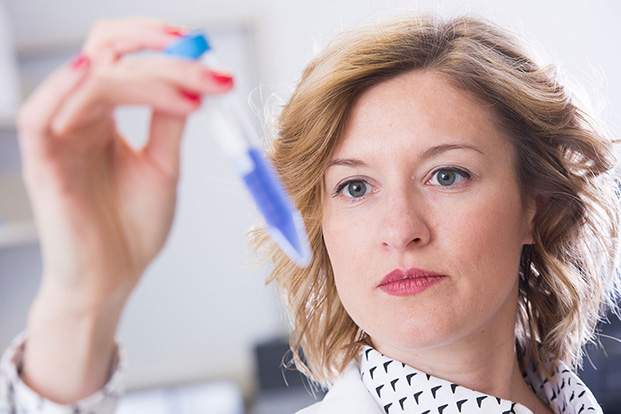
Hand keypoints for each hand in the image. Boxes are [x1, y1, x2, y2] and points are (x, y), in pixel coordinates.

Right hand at [17, 18, 232, 401]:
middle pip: (106, 54)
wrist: (113, 280)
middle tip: (205, 65)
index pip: (121, 57)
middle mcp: (78, 118)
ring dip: (148, 76)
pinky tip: (105, 74)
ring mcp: (59, 138)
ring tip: (194, 93)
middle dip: (159, 51)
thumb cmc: (131, 228)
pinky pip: (40, 115)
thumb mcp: (162, 165)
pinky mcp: (43, 165)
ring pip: (92, 79)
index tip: (205, 51)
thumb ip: (169, 120)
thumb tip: (195, 77)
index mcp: (104, 117)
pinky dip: (71, 88)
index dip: (158, 43)